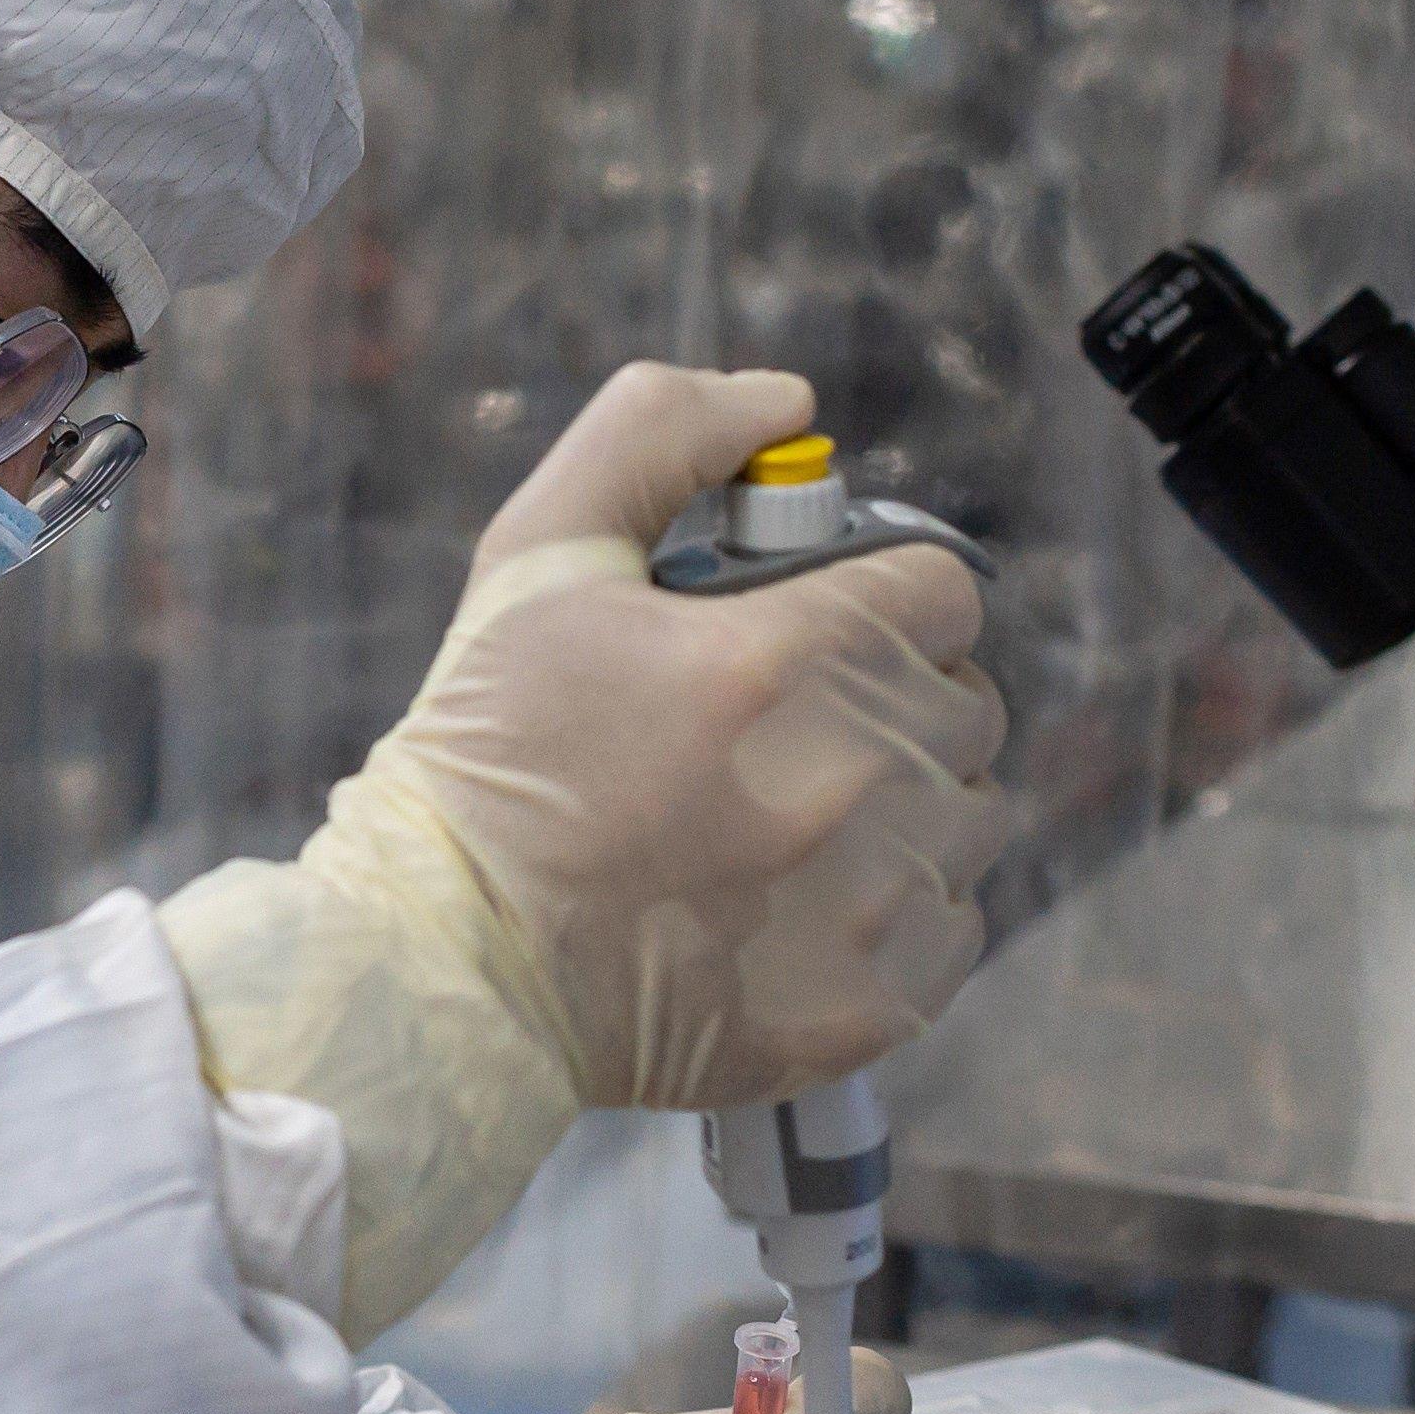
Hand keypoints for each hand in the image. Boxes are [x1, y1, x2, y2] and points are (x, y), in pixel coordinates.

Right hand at [391, 365, 1013, 1107]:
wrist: (443, 960)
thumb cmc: (487, 751)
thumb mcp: (538, 553)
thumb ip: (657, 432)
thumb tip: (784, 401)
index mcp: (769, 661)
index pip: (940, 592)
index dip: (887, 592)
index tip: (829, 620)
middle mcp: (836, 785)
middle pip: (965, 703)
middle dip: (892, 692)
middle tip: (792, 720)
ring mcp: (858, 910)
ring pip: (971, 816)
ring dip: (907, 801)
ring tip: (800, 817)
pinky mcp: (862, 1012)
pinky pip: (954, 933)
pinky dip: (906, 915)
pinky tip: (810, 904)